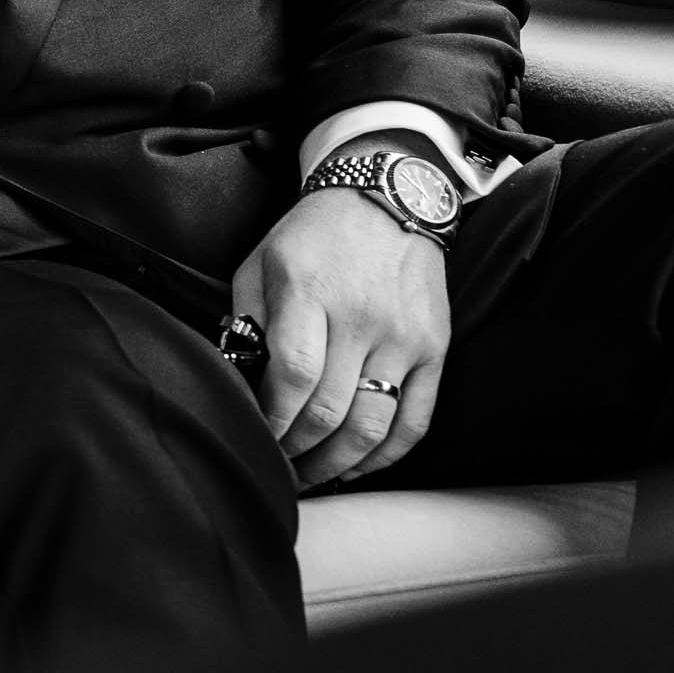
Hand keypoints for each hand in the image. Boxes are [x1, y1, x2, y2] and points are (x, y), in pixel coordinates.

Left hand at [230, 165, 449, 487]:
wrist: (387, 198)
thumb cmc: (312, 236)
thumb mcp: (261, 262)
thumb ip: (245, 319)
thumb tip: (237, 378)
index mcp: (309, 292)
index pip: (292, 374)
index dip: (272, 419)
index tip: (256, 436)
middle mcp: (362, 317)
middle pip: (330, 409)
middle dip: (297, 450)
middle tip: (277, 465)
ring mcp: (404, 337)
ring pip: (373, 425)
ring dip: (338, 462)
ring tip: (311, 473)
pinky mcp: (436, 349)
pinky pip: (416, 420)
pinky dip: (387, 455)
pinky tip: (358, 465)